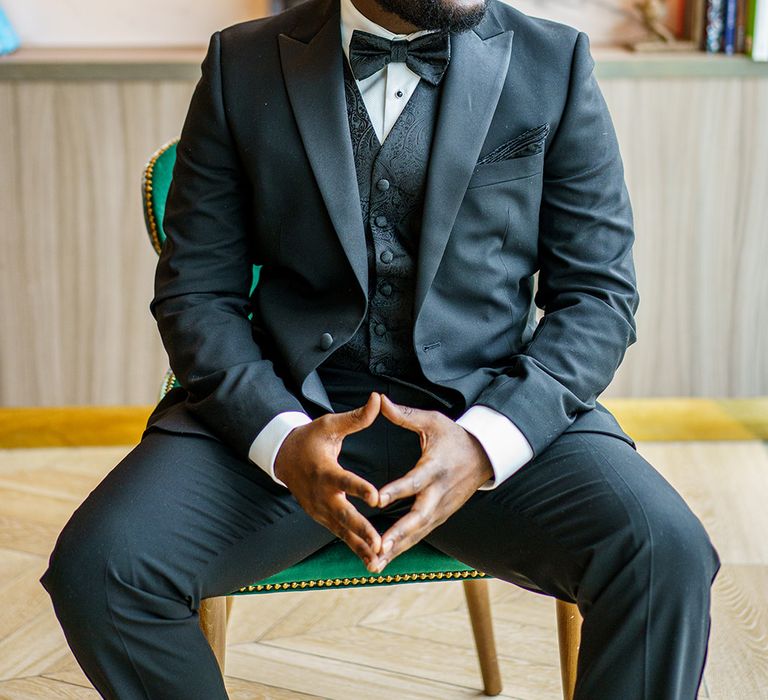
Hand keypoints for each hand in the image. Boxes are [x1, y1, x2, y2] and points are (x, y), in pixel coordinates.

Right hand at [274, 392, 384, 569]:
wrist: (284, 458)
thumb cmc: (310, 439)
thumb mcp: (329, 425)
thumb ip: (355, 418)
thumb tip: (376, 399)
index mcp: (326, 471)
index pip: (344, 481)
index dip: (359, 489)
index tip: (376, 498)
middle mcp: (322, 495)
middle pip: (344, 515)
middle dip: (361, 531)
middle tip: (379, 544)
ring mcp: (320, 510)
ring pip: (342, 531)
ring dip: (359, 546)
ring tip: (378, 561)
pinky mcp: (322, 518)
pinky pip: (340, 535)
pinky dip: (355, 548)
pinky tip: (373, 562)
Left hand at [372, 393, 493, 571]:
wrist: (484, 456)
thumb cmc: (454, 436)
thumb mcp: (432, 421)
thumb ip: (405, 415)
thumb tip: (379, 399)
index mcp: (435, 467)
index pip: (414, 481)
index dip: (396, 490)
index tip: (377, 500)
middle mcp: (439, 493)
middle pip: (417, 517)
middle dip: (397, 535)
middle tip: (377, 548)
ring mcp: (441, 509)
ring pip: (416, 533)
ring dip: (396, 549)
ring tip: (372, 564)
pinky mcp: (440, 517)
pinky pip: (419, 535)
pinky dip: (401, 548)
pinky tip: (382, 561)